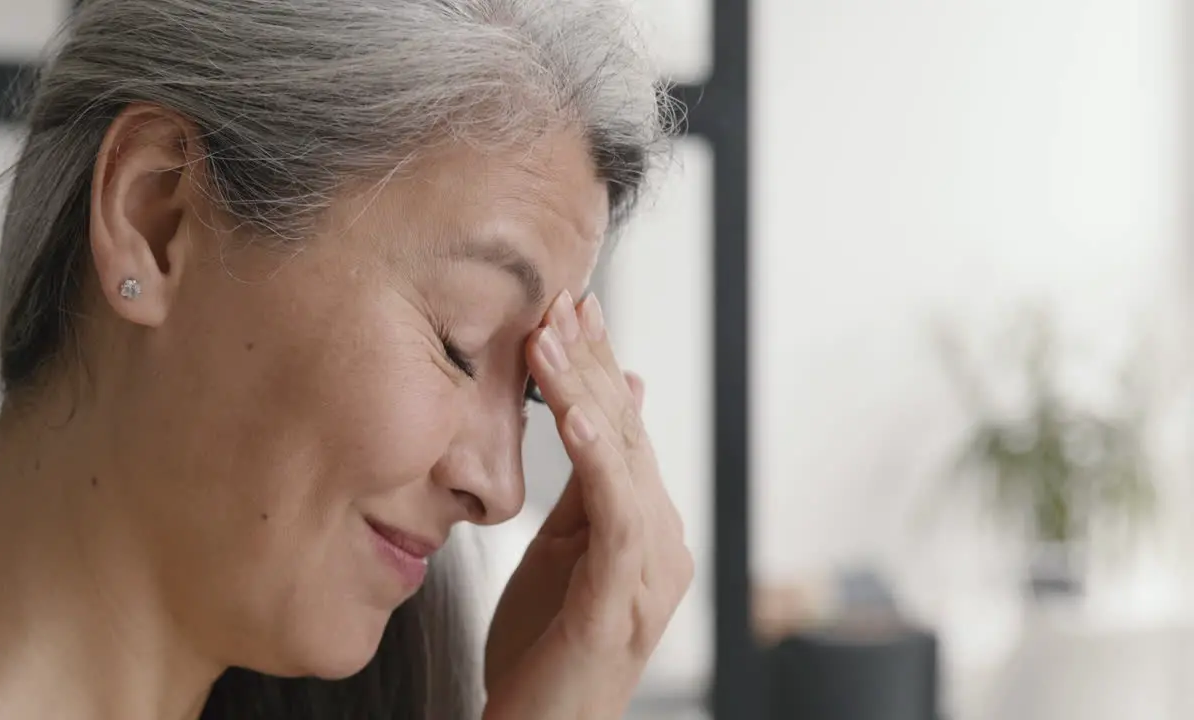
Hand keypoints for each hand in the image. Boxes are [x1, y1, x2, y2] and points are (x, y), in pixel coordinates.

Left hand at [483, 290, 693, 719]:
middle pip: (629, 430)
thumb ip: (587, 482)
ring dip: (585, 392)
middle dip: (592, 360)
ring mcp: (650, 571)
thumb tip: (605, 405)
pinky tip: (573, 414)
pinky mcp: (621, 600)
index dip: (600, 363)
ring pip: (624, 461)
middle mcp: (663, 540)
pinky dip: (595, 458)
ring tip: (551, 336)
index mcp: (646, 524)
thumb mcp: (563, 548)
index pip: (625, 426)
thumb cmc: (547, 648)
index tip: (571, 306)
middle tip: (562, 300)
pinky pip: (614, 515)